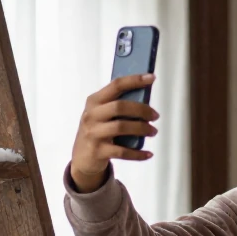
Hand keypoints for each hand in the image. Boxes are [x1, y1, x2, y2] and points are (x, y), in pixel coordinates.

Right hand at [69, 73, 159, 192]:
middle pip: (120, 106)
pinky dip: (137, 153)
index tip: (151, 78)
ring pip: (121, 127)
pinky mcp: (98, 151)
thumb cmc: (97, 131)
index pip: (116, 85)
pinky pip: (122, 152)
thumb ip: (117, 105)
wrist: (81, 158)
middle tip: (155, 116)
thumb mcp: (101, 114)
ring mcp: (93, 133)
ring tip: (153, 131)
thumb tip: (145, 99)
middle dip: (142, 110)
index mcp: (94, 101)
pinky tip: (148, 154)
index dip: (134, 80)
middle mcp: (91, 115)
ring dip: (142, 129)